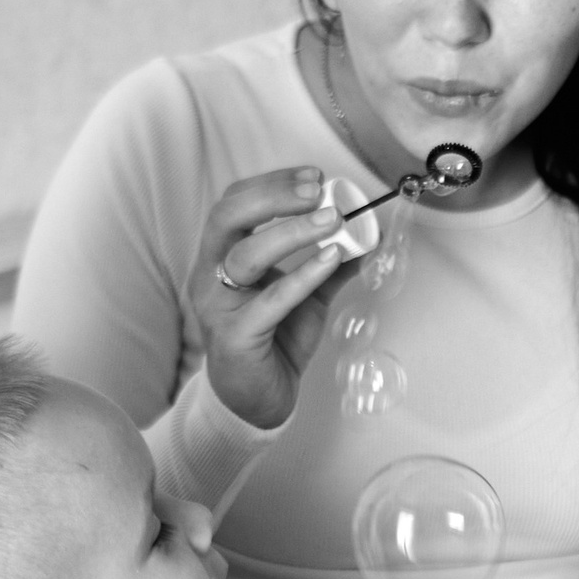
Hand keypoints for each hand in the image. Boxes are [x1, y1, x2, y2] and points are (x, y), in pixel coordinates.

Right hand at [187, 168, 347, 429]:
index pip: (234, 203)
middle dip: (272, 196)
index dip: (272, 184)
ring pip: (245, 256)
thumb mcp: (308, 296)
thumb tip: (368, 234)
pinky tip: (330, 259)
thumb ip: (331, 264)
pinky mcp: (235, 338)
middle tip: (317, 190)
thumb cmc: (275, 342)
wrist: (258, 402)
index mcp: (221, 256)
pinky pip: (268, 301)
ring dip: (291, 232)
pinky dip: (301, 276)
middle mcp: (210, 275)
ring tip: (333, 221)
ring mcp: (218, 306)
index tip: (316, 177)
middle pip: (226, 217)